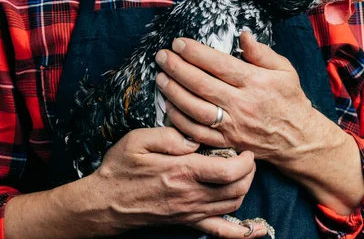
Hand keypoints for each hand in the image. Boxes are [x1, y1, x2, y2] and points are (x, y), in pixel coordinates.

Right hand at [89, 127, 267, 236]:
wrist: (104, 202)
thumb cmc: (120, 168)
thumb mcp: (138, 140)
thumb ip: (169, 135)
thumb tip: (195, 138)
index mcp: (181, 172)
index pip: (228, 171)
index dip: (245, 160)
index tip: (246, 148)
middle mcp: (190, 195)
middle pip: (236, 188)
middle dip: (249, 172)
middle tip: (247, 156)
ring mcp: (189, 212)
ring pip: (233, 205)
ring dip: (245, 188)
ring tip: (243, 172)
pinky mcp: (186, 221)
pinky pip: (220, 231)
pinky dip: (242, 233)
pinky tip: (257, 230)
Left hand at [155, 32, 313, 164]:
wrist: (298, 139)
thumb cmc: (289, 99)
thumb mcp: (284, 70)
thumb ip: (261, 52)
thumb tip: (243, 35)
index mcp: (254, 82)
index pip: (218, 64)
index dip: (195, 53)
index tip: (178, 43)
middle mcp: (241, 104)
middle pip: (202, 85)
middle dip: (177, 68)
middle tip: (161, 56)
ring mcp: (232, 126)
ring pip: (195, 109)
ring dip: (174, 92)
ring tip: (160, 77)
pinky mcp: (226, 142)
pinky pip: (197, 133)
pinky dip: (180, 120)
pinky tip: (169, 105)